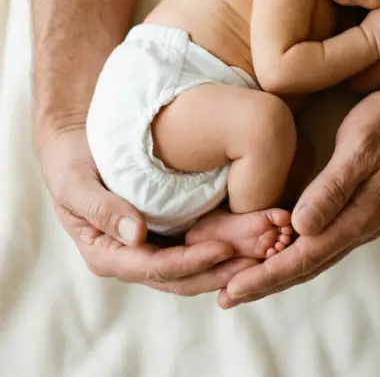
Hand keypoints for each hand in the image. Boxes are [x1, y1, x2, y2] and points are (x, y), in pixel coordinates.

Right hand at [38, 124, 256, 293]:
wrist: (77, 144)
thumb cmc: (72, 162)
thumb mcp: (76, 182)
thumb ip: (102, 209)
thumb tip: (135, 236)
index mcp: (109, 255)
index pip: (157, 268)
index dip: (191, 262)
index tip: (224, 249)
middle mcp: (134, 258)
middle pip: (183, 276)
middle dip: (221, 270)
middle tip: (259, 259)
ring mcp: (152, 246)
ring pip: (196, 265)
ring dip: (230, 261)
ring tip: (266, 250)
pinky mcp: (168, 229)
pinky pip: (198, 243)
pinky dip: (225, 242)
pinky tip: (252, 233)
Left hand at [218, 77, 379, 308]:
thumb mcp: (361, 147)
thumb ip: (333, 188)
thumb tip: (301, 229)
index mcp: (361, 217)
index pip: (306, 257)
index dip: (267, 276)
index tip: (233, 291)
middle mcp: (361, 225)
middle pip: (307, 265)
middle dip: (266, 282)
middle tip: (226, 297)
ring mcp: (361, 216)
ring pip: (313, 255)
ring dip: (278, 270)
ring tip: (244, 280)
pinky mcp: (357, 204)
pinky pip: (321, 238)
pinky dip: (293, 250)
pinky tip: (276, 247)